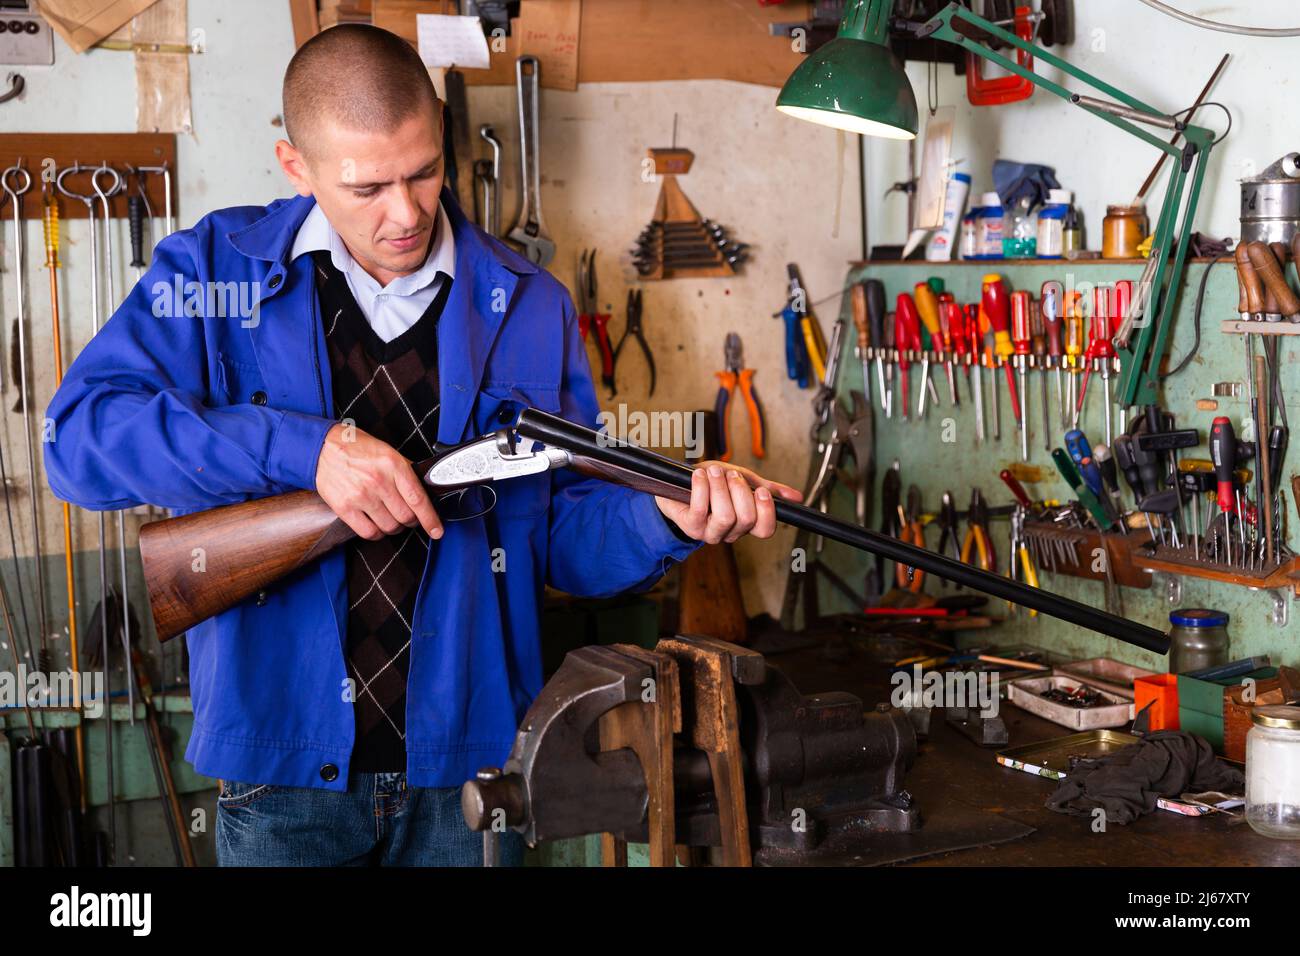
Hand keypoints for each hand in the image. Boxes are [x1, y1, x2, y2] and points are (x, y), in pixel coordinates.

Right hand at [315, 423, 442, 540]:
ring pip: (390, 527)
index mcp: (393, 465)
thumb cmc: (357, 448)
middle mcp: (378, 481)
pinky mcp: (344, 507)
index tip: (436, 530)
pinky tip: (376, 524)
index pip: (418, 499)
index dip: (430, 519)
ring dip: (394, 527)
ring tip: (390, 518)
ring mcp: (361, 495)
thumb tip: (424, 490)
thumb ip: (406, 470)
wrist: (322, 447)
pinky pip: (369, 532)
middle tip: (407, 517)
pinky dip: (377, 533)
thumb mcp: (387, 451)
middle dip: (411, 521)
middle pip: (406, 516)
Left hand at [654, 462, 801, 544]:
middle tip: (731, 475)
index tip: (762, 490)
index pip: (766, 530)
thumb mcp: (744, 482)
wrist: (678, 485)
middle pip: (747, 519)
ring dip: (720, 488)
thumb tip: (796, 497)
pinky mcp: (690, 526)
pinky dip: (701, 487)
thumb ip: (769, 489)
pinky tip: (699, 475)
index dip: (767, 511)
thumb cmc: (713, 483)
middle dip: (740, 491)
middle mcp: (730, 532)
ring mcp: (710, 532)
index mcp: (747, 524)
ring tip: (713, 472)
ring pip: (726, 516)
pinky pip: (701, 508)